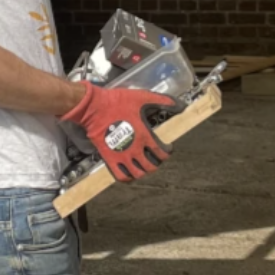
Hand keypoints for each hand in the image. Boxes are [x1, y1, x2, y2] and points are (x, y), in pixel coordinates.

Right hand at [61, 82, 184, 181]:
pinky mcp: (109, 158)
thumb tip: (181, 105)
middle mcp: (135, 149)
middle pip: (151, 167)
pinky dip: (127, 177)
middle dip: (155, 163)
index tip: (167, 148)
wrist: (94, 107)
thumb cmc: (117, 101)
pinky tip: (129, 171)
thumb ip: (162, 101)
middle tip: (154, 157)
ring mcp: (122, 156)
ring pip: (138, 174)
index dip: (167, 152)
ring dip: (142, 171)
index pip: (162, 153)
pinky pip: (120, 176)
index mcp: (145, 136)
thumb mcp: (142, 97)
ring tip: (142, 165)